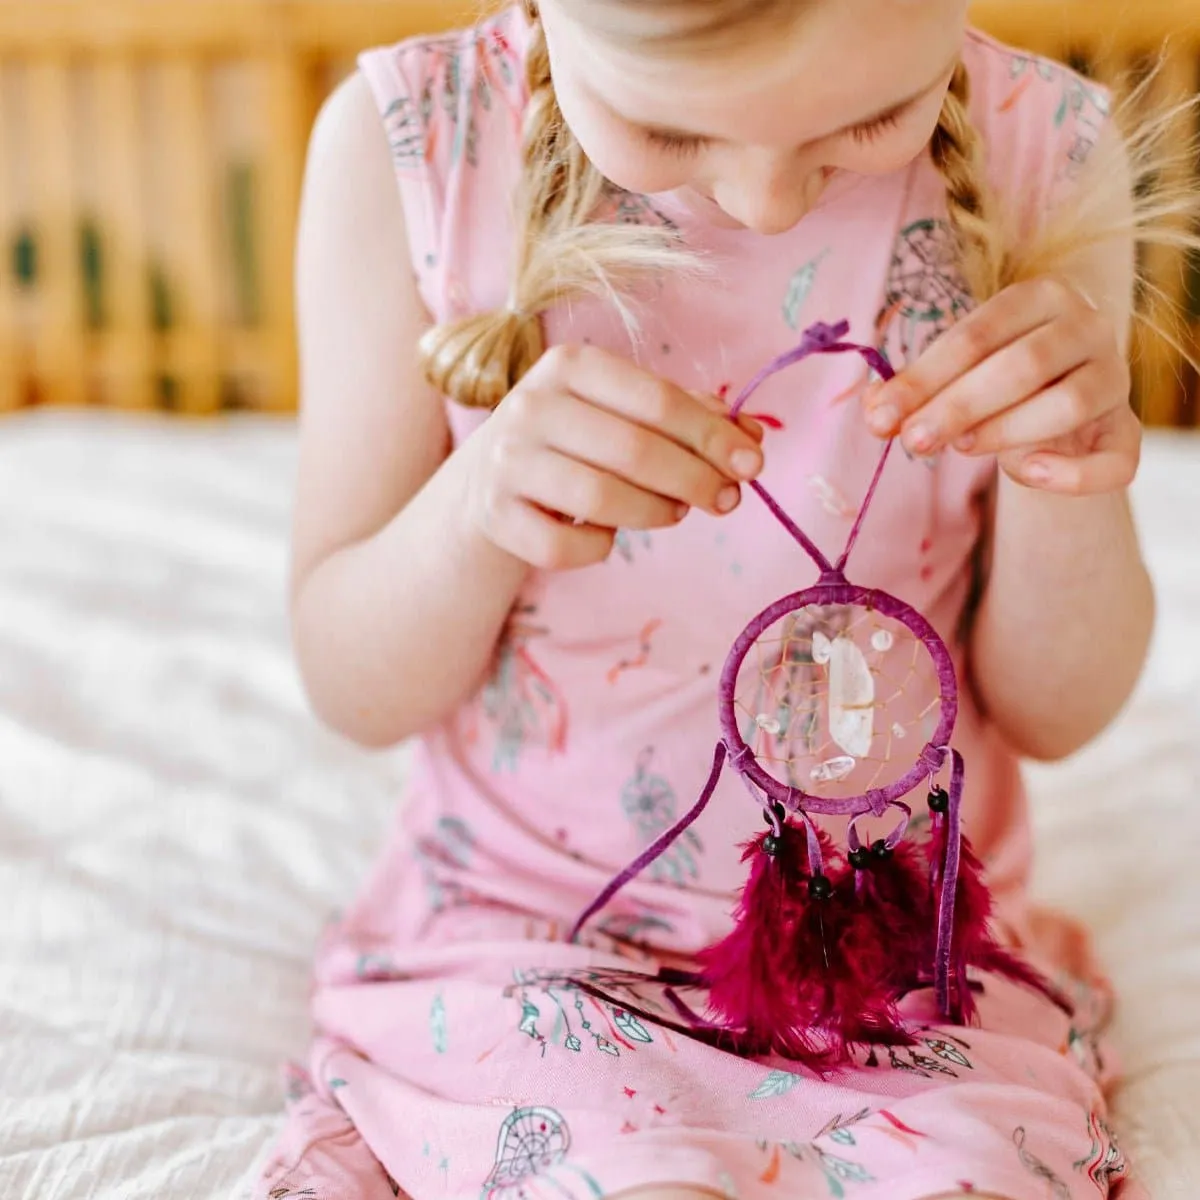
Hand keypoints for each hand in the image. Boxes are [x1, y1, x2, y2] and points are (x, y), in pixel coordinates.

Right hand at [464, 344, 763, 569]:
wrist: (487, 479)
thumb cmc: (577, 440)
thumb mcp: (623, 412)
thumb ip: (686, 417)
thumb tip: (750, 437)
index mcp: (571, 365)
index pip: (658, 400)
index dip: (712, 436)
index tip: (752, 464)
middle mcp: (532, 405)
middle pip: (634, 450)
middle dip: (695, 480)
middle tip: (726, 500)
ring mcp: (507, 461)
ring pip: (600, 498)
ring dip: (654, 513)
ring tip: (672, 512)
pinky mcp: (495, 514)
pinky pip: (563, 546)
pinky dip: (598, 548)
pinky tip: (606, 536)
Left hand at [863, 277, 1139, 494]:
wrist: (1056, 414)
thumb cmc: (994, 382)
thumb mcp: (953, 376)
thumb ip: (914, 390)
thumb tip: (874, 410)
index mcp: (1038, 298)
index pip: (976, 335)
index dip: (924, 378)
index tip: (881, 417)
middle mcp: (1086, 327)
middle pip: (1022, 365)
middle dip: (958, 406)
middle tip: (913, 440)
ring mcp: (1114, 378)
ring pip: (1069, 404)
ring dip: (1006, 431)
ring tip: (959, 448)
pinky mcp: (1128, 432)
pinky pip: (1117, 460)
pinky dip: (1071, 474)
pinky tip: (1025, 473)